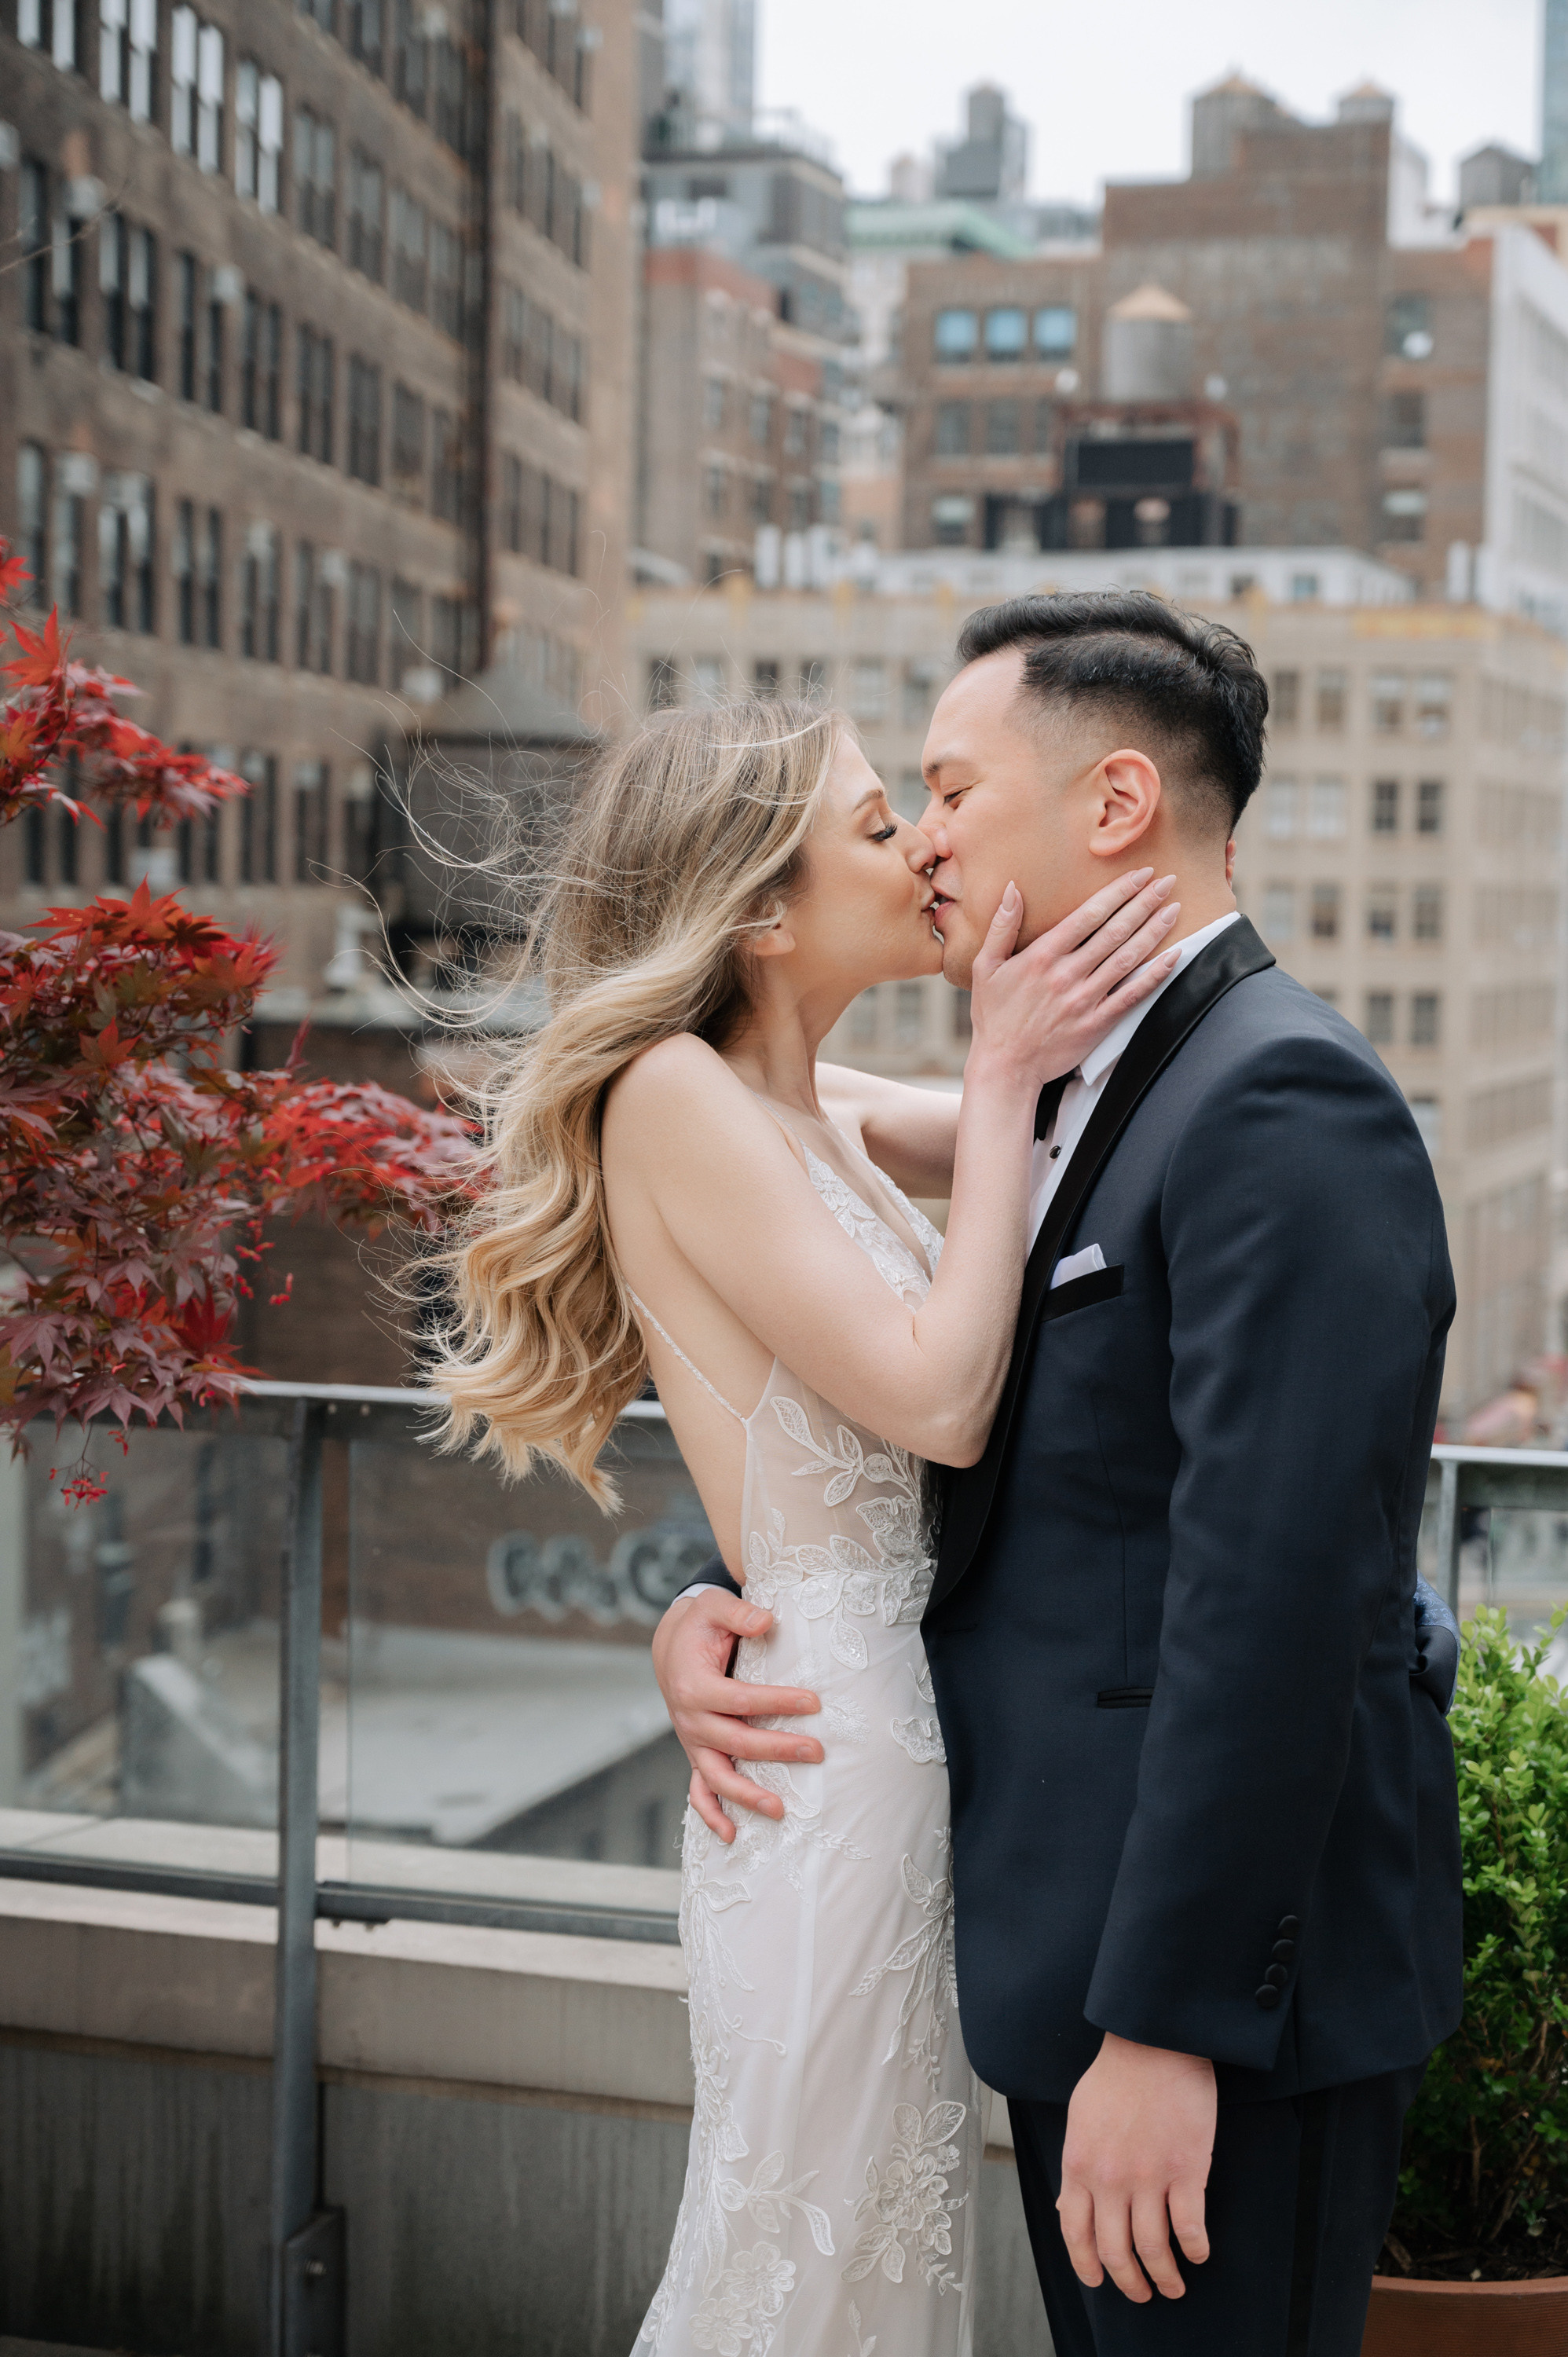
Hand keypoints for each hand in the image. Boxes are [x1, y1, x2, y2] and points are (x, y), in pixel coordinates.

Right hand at [650, 1588, 822, 1841]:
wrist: (672, 1643)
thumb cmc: (701, 1623)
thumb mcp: (714, 1605)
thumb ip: (739, 1611)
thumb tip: (766, 1622)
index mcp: (693, 1686)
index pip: (740, 1699)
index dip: (777, 1702)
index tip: (814, 1701)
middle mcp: (689, 1719)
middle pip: (736, 1742)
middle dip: (777, 1749)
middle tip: (817, 1751)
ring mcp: (692, 1741)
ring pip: (717, 1777)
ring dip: (747, 1796)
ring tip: (781, 1810)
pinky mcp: (697, 1751)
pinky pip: (699, 1790)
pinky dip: (711, 1814)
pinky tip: (732, 1836)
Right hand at [966, 869, 1180, 1094]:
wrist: (1005, 1067)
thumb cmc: (994, 1016)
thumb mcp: (985, 967)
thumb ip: (1001, 926)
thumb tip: (1013, 888)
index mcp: (1041, 956)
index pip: (1088, 915)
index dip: (1118, 892)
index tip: (1140, 874)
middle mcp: (1066, 974)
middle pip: (1114, 931)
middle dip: (1144, 903)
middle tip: (1168, 882)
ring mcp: (1084, 1000)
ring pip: (1127, 958)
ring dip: (1154, 931)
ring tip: (1174, 909)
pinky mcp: (1097, 1023)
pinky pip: (1132, 995)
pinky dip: (1155, 975)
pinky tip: (1173, 957)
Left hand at [1057, 2033, 1214, 2302]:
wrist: (1153, 2043)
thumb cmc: (1116, 2075)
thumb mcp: (1080, 2119)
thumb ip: (1076, 2165)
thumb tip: (1066, 2204)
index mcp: (1079, 2165)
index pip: (1075, 2232)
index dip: (1087, 2265)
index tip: (1099, 2281)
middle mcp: (1110, 2179)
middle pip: (1116, 2251)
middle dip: (1128, 2282)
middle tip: (1142, 2293)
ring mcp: (1149, 2177)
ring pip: (1153, 2248)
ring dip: (1164, 2277)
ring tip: (1173, 2286)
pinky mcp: (1187, 2170)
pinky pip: (1190, 2227)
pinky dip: (1194, 2250)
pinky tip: (1198, 2255)